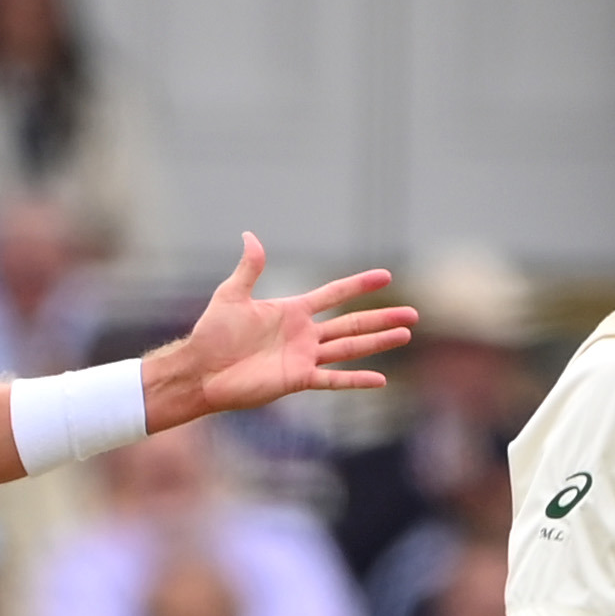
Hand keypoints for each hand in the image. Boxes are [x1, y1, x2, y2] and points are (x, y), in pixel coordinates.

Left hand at [143, 238, 413, 423]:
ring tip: (406, 334)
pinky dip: (356, 380)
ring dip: (378, 342)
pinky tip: (381, 379)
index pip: (334, 294)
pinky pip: (333, 380)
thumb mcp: (231, 295)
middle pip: (352, 323)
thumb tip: (250, 235)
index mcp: (292, 311)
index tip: (386, 276)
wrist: (200, 370)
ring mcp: (303, 358)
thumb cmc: (211, 334)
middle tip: (413, 313)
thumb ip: (249, 268)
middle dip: (382, 317)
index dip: (359, 285)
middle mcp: (304, 334)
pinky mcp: (297, 380)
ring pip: (350, 348)